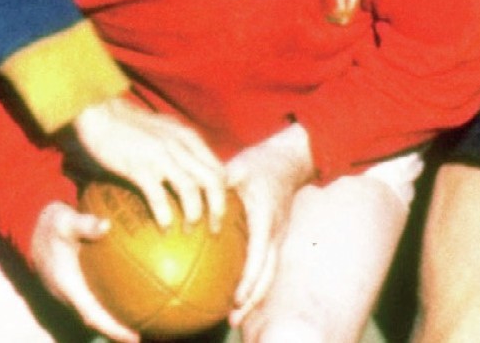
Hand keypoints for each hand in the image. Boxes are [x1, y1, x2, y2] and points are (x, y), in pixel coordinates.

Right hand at [31, 202, 138, 342]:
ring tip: (139, 321)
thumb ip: (84, 225)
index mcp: (67, 284)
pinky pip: (93, 299)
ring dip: (112, 319)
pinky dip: (109, 303)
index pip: (91, 314)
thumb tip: (106, 225)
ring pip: (93, 312)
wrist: (31, 227)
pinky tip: (127, 295)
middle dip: (115, 330)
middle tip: (139, 336)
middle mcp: (68, 293)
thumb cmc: (51, 224)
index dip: (112, 328)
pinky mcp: (72, 284)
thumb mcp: (65, 221)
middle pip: (95, 320)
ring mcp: (69, 291)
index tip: (132, 337)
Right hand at [69, 97, 226, 230]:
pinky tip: (165, 228)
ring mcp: (160, 156)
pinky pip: (159, 197)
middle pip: (212, 182)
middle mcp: (180, 146)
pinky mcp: (139, 167)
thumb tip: (197, 172)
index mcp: (189, 138)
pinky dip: (165, 216)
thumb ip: (183, 147)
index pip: (218, 169)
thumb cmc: (132, 126)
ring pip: (190, 190)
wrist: (102, 114)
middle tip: (214, 230)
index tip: (220, 213)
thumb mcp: (166, 130)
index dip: (225, 195)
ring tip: (190, 231)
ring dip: (194, 215)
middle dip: (218, 210)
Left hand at [224, 124, 314, 325]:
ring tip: (234, 316)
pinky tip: (236, 294)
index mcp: (266, 219)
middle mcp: (275, 232)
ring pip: (269, 274)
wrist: (288, 161)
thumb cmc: (260, 164)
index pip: (260, 256)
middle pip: (268, 274)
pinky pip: (266, 266)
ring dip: (254, 297)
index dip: (249, 279)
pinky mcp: (274, 238)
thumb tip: (191, 195)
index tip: (237, 298)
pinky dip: (254, 283)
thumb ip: (218, 182)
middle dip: (253, 300)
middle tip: (233, 318)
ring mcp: (277, 237)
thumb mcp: (238, 168)